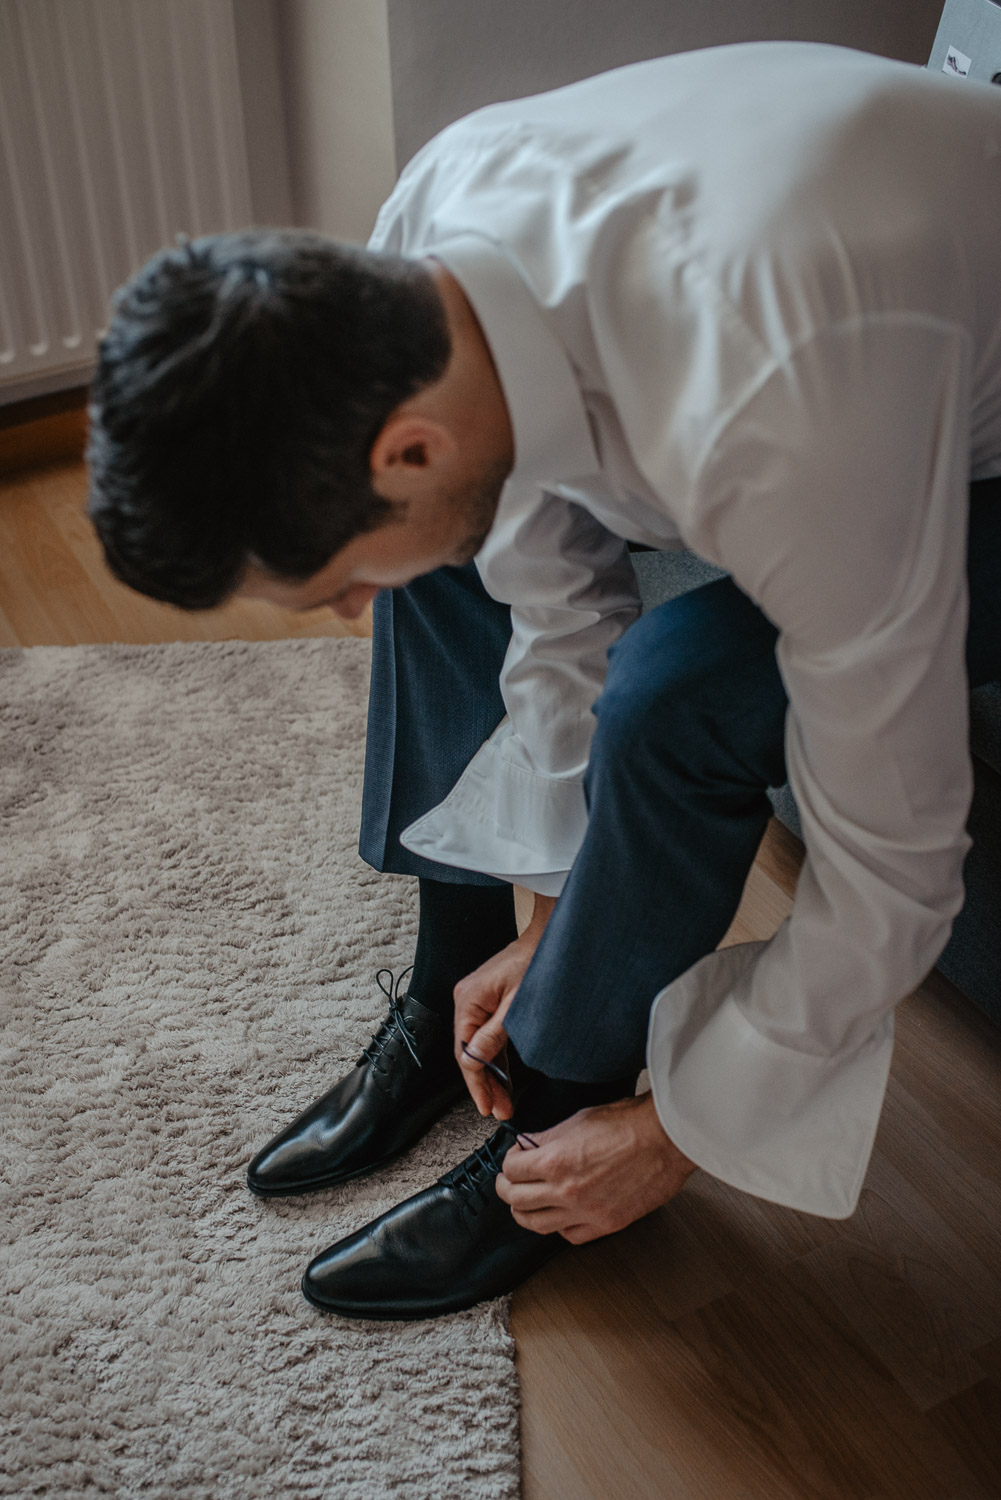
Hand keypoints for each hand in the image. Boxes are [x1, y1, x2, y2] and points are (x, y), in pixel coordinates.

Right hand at [454, 893, 555, 1119]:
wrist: (549, 937)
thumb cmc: (537, 964)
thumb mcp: (519, 1006)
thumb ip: (495, 1035)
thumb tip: (475, 1062)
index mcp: (468, 1001)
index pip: (466, 1053)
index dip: (476, 1084)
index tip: (488, 1108)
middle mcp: (466, 1000)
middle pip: (470, 1052)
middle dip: (484, 1084)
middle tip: (498, 1111)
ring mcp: (476, 1000)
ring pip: (479, 1047)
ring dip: (491, 1074)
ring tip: (503, 1102)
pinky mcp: (489, 1001)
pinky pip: (487, 1036)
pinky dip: (495, 1057)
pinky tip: (504, 1078)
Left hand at [496, 1092, 695, 1242]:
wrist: (667, 1139)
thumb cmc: (630, 1123)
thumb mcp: (578, 1120)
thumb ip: (549, 1138)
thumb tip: (530, 1147)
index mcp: (555, 1160)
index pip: (511, 1169)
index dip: (509, 1161)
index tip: (514, 1158)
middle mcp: (566, 1190)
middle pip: (515, 1199)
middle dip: (507, 1188)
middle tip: (510, 1181)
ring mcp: (586, 1211)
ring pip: (536, 1224)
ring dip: (525, 1212)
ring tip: (525, 1202)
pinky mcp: (606, 1224)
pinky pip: (569, 1236)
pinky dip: (559, 1226)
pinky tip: (560, 1215)